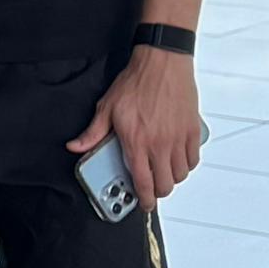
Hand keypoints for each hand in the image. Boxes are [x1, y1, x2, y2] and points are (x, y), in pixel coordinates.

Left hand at [70, 46, 204, 210]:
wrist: (162, 63)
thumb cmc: (135, 83)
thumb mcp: (106, 108)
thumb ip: (92, 133)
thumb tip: (75, 147)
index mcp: (136, 141)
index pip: (143, 181)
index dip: (144, 199)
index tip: (144, 204)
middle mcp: (159, 144)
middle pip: (165, 184)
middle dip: (157, 191)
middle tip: (151, 187)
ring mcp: (178, 138)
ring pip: (181, 174)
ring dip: (172, 178)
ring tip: (162, 172)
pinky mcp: (192, 130)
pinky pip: (193, 159)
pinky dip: (186, 165)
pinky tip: (177, 159)